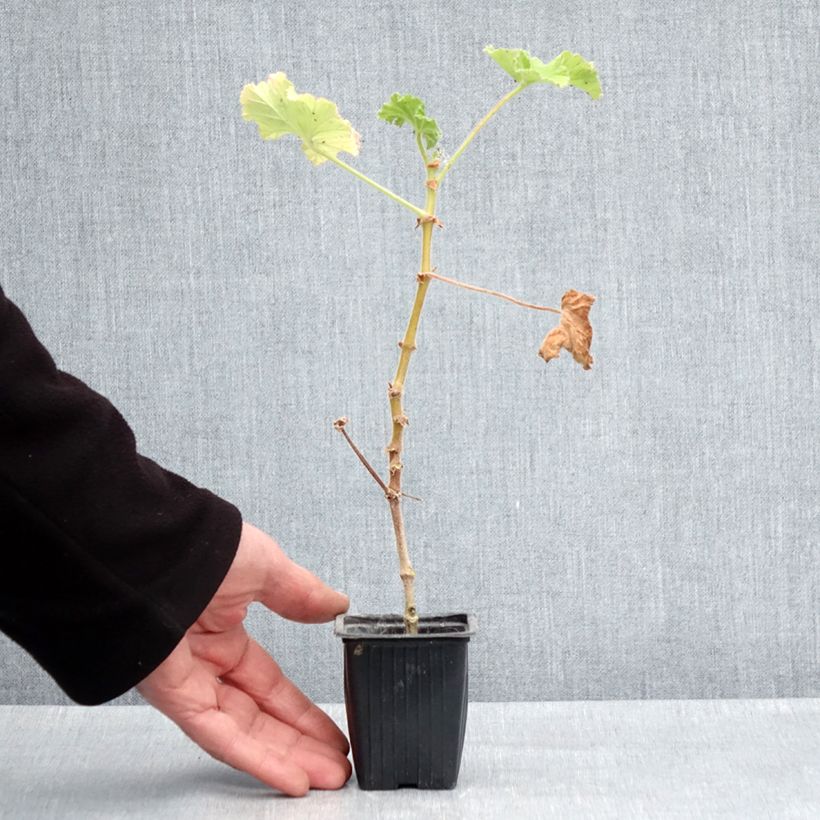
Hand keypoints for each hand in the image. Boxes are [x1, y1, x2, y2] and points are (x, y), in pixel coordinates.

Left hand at [137, 521, 351, 795]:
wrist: (151, 546)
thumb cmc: (199, 545)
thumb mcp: (266, 567)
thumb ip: (301, 593)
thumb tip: (336, 605)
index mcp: (222, 631)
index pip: (268, 684)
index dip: (301, 709)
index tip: (331, 728)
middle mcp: (204, 662)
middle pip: (260, 716)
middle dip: (300, 742)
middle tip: (337, 765)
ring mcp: (187, 682)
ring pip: (242, 732)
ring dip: (285, 757)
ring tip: (325, 777)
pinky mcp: (172, 697)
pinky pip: (217, 735)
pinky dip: (255, 758)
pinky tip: (289, 775)